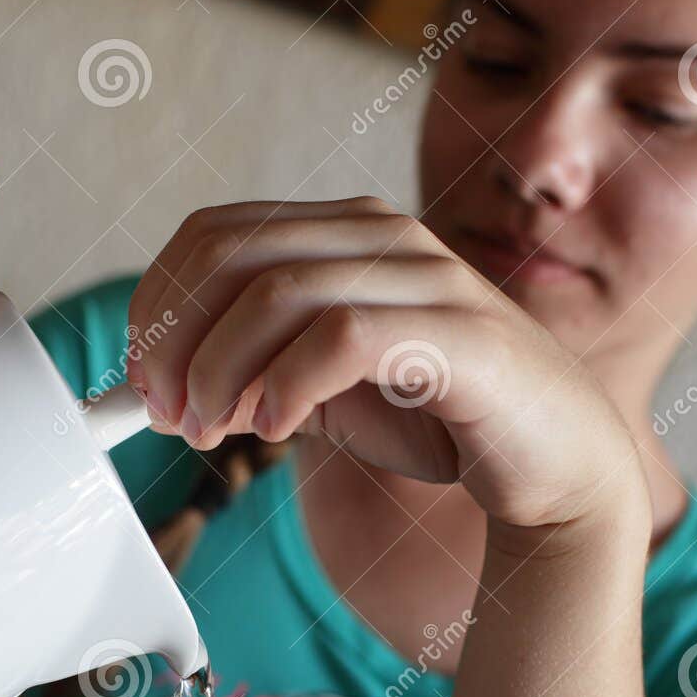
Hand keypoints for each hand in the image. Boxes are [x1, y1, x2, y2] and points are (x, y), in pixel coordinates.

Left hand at [127, 197, 648, 535]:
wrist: (555, 463)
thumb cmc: (443, 418)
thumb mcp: (325, 391)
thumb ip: (253, 373)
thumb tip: (162, 389)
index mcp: (346, 233)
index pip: (215, 234)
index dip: (159, 303)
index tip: (141, 381)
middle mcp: (383, 236)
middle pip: (231, 253)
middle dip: (175, 337)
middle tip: (166, 412)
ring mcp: (425, 275)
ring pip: (276, 291)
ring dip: (220, 371)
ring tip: (214, 431)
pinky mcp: (458, 332)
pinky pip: (340, 337)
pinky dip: (286, 387)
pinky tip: (277, 430)